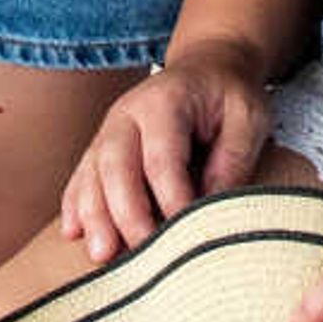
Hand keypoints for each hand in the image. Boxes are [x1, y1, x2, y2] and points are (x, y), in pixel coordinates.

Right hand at [61, 46, 277, 261]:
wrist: (207, 65)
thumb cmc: (229, 94)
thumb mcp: (249, 116)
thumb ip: (233, 159)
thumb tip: (211, 210)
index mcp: (166, 101)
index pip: (162, 158)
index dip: (171, 200)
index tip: (184, 238)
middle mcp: (127, 114)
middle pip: (116, 166)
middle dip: (124, 214)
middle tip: (138, 256)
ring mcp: (109, 129)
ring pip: (92, 174)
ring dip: (94, 217)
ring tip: (101, 256)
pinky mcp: (102, 147)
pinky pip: (81, 176)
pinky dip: (76, 205)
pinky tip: (73, 233)